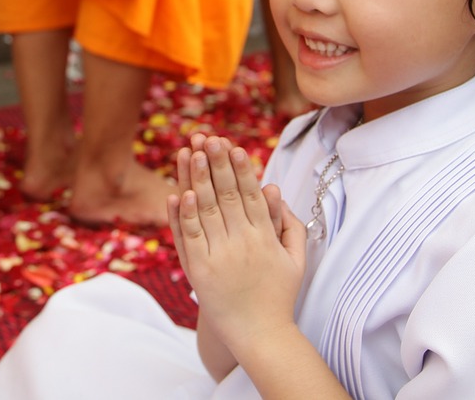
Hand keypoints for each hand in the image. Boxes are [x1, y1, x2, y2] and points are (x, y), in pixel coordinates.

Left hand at [168, 137, 305, 353]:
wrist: (260, 336)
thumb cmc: (279, 295)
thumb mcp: (295, 259)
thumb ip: (289, 223)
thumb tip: (273, 188)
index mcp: (266, 238)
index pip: (251, 195)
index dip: (241, 169)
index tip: (234, 146)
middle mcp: (242, 244)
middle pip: (226, 196)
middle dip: (217, 164)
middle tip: (208, 137)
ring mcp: (219, 257)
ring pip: (205, 210)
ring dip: (197, 179)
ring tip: (191, 152)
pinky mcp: (199, 271)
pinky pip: (188, 237)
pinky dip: (182, 215)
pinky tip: (178, 193)